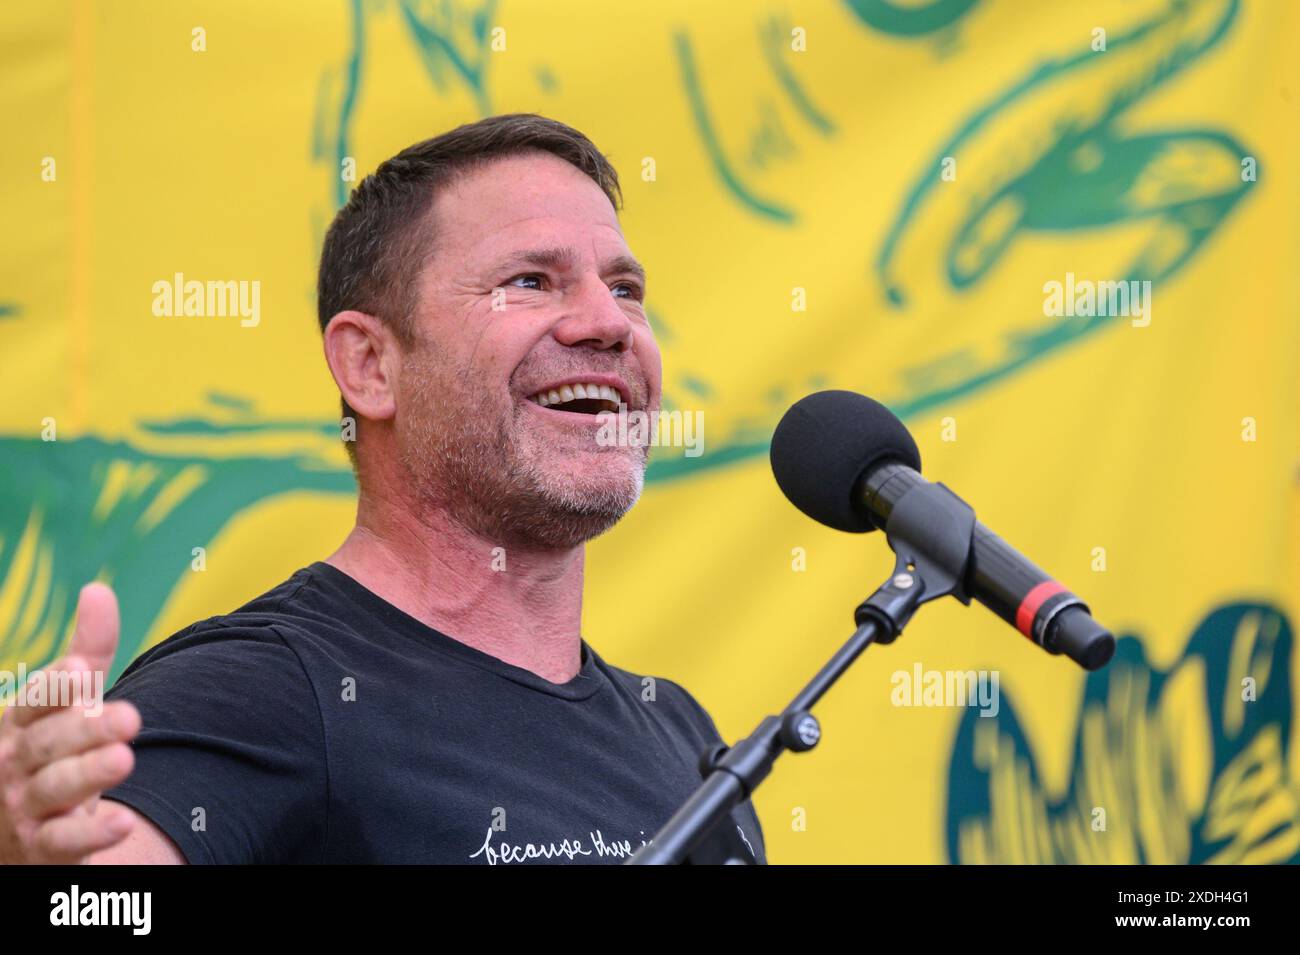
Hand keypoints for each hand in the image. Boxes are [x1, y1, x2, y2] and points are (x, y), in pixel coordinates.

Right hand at [0, 583, 140, 862]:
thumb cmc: (47, 750)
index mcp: (20, 724)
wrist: (11, 829)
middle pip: (49, 744)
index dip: (56, 687)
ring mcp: (26, 806)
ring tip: (124, 759)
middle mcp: (17, 763)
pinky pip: (63, 841)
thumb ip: (86, 652)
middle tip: (130, 718)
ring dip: (88, 775)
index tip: (82, 669)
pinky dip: (90, 835)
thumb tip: (98, 589)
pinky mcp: (42, 846)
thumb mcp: (63, 703)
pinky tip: (122, 822)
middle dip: (86, 730)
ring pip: (55, 789)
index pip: (34, 701)